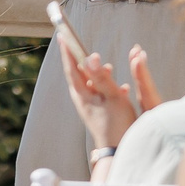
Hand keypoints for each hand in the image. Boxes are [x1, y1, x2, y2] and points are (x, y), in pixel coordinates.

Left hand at [57, 20, 159, 148]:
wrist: (118, 150)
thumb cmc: (116, 124)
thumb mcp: (112, 97)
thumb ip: (102, 77)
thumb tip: (90, 57)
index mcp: (82, 93)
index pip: (71, 67)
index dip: (67, 50)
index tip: (62, 35)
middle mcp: (82, 98)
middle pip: (78, 73)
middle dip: (81, 58)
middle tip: (79, 43)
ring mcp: (89, 105)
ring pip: (91, 83)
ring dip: (98, 73)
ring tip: (109, 67)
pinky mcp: (98, 111)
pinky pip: (100, 93)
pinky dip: (108, 86)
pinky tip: (122, 88)